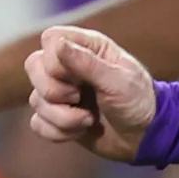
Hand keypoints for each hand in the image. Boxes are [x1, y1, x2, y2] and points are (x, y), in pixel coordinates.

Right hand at [24, 26, 156, 160]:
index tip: (78, 77)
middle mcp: (69, 66)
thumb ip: (87, 63)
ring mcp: (61, 92)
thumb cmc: (138, 102)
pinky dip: (58, 132)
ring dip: (62, 117)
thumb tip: (57, 44)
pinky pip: (37, 123)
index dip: (56, 60)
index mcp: (87, 47)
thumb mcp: (118, 81)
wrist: (145, 138)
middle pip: (33, 66)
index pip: (50, 39)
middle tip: (79, 98)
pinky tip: (79, 132)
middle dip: (53, 90)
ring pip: (35, 99)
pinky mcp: (57, 117)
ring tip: (88, 120)